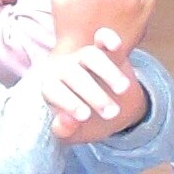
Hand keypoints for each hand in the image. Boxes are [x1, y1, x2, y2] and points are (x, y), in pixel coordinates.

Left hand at [21, 35, 146, 144]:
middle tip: (111, 113)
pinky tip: (115, 45)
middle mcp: (64, 69)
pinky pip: (102, 38)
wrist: (109, 114)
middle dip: (94, 95)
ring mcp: (84, 58)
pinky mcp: (105, 51)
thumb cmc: (85, 125)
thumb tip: (67, 121)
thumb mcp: (73, 135)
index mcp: (50, 88)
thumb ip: (65, 131)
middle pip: (74, 74)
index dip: (67, 102)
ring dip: (107, 72)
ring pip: (91, 56)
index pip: (52, 90)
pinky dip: (108, 38)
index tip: (85, 116)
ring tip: (122, 90)